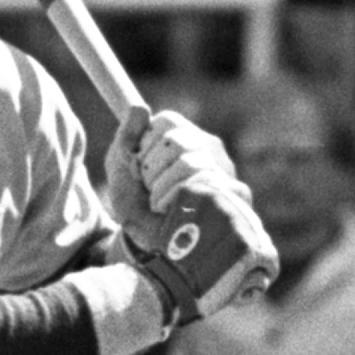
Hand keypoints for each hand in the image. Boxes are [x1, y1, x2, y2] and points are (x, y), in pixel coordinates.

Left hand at [104, 106, 241, 244]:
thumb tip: (139, 108)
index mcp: (185, 135)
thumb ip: (125, 138)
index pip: (166, 121)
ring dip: (161, 188)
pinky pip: (201, 186)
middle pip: (177, 140)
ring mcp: (224, 171)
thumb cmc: (137, 204)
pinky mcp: (233, 195)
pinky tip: (172, 211)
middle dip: (151, 169)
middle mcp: (209, 148)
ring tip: (160, 203)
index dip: (144, 144)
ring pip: (188, 163)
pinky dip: (174, 200)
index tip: (140, 166)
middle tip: (151, 189)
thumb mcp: (121, 169)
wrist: (150, 245)